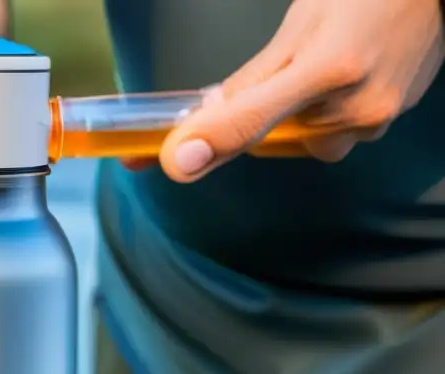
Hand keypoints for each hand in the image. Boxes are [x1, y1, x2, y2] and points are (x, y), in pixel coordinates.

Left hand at [129, 0, 444, 181]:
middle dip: (262, 116)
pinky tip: (338, 80)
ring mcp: (376, 122)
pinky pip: (332, 134)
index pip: (251, 121)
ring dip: (295, 116)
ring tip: (322, 66)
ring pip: (301, 141)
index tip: (175, 162)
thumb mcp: (300, 23)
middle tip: (283, 71)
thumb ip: (253, 78)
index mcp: (330, 71)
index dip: (208, 142)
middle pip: (271, 141)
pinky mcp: (386, 126)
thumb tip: (204, 121)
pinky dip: (322, 114)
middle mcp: (356, 107)